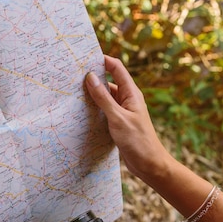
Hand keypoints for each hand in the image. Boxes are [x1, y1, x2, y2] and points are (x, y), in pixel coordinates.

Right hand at [85, 55, 171, 182]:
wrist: (149, 164)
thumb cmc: (138, 141)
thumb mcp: (117, 118)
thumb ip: (103, 98)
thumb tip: (90, 77)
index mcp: (131, 93)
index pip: (117, 68)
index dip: (103, 60)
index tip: (85, 57)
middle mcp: (127, 99)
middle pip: (109, 81)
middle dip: (93, 77)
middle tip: (73, 75)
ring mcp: (123, 111)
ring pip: (105, 97)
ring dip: (92, 95)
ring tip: (73, 93)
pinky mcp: (118, 123)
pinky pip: (104, 110)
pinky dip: (94, 109)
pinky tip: (82, 112)